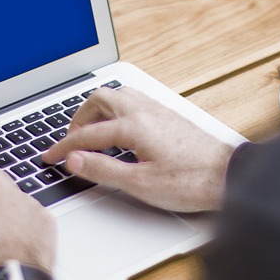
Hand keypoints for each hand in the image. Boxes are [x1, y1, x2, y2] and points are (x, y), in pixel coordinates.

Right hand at [42, 87, 235, 212]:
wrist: (229, 176)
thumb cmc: (191, 181)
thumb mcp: (140, 184)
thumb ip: (103, 170)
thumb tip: (74, 160)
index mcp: (134, 126)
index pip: (87, 134)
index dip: (64, 147)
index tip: (50, 157)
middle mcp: (145, 111)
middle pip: (99, 100)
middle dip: (78, 119)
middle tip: (70, 141)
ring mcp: (158, 110)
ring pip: (117, 95)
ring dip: (98, 110)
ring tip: (90, 132)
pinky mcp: (168, 115)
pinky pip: (133, 100)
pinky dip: (115, 110)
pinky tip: (118, 128)